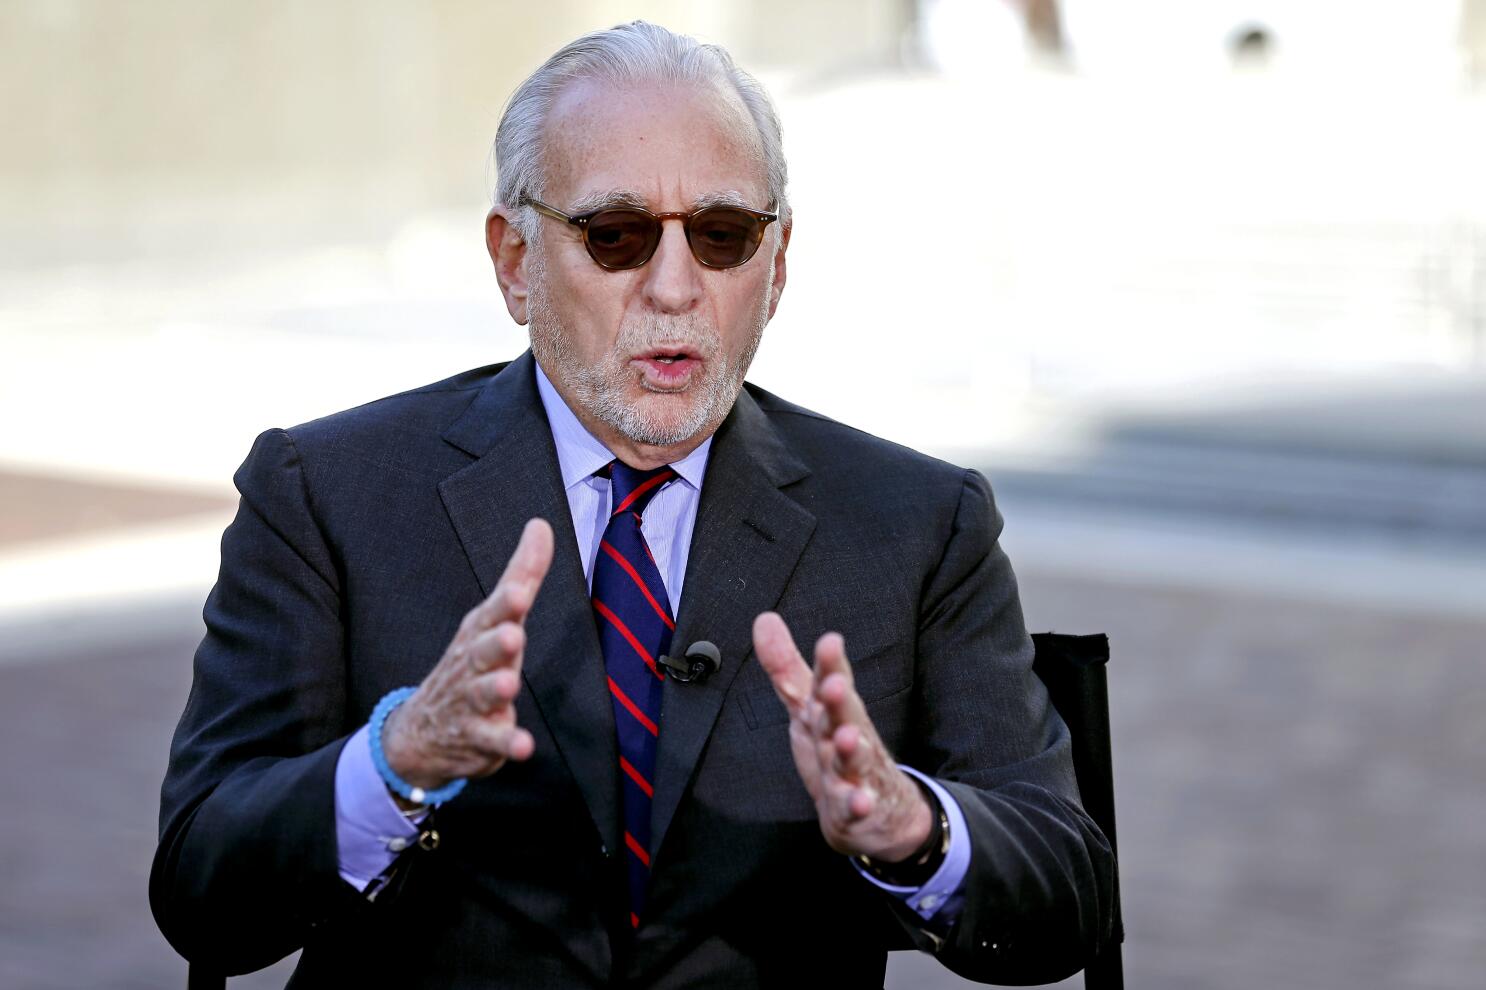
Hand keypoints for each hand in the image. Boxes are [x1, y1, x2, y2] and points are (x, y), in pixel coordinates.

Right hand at [381, 518, 553, 799]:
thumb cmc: (471, 663)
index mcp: (481, 631)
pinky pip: (491, 741)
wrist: (421, 730)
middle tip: (512, 636)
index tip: (520, 592)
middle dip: (496, 642)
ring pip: (482, 694)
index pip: (494, 612)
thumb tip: (540, 525)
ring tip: (508, 687)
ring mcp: (471, 701)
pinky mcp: (477, 736)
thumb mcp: (496, 617)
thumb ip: (522, 574)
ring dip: (495, 690)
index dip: (507, 603)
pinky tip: (522, 746)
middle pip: (484, 650)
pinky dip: (505, 744)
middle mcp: (473, 664)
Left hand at [752, 612, 931, 861]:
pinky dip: (858, 804)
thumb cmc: (837, 748)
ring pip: (851, 760)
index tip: (830, 642)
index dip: (830, 663)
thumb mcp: (808, 708)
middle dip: (838, 699)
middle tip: (832, 684)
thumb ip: (786, 667)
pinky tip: (860, 802)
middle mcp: (848, 735)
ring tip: (845, 739)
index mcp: (834, 710)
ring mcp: (856, 772)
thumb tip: (764, 619)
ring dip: (849, 749)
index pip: (832, 681)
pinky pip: (856, 807)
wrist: (880, 810)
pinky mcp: (857, 808)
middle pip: (844, 715)